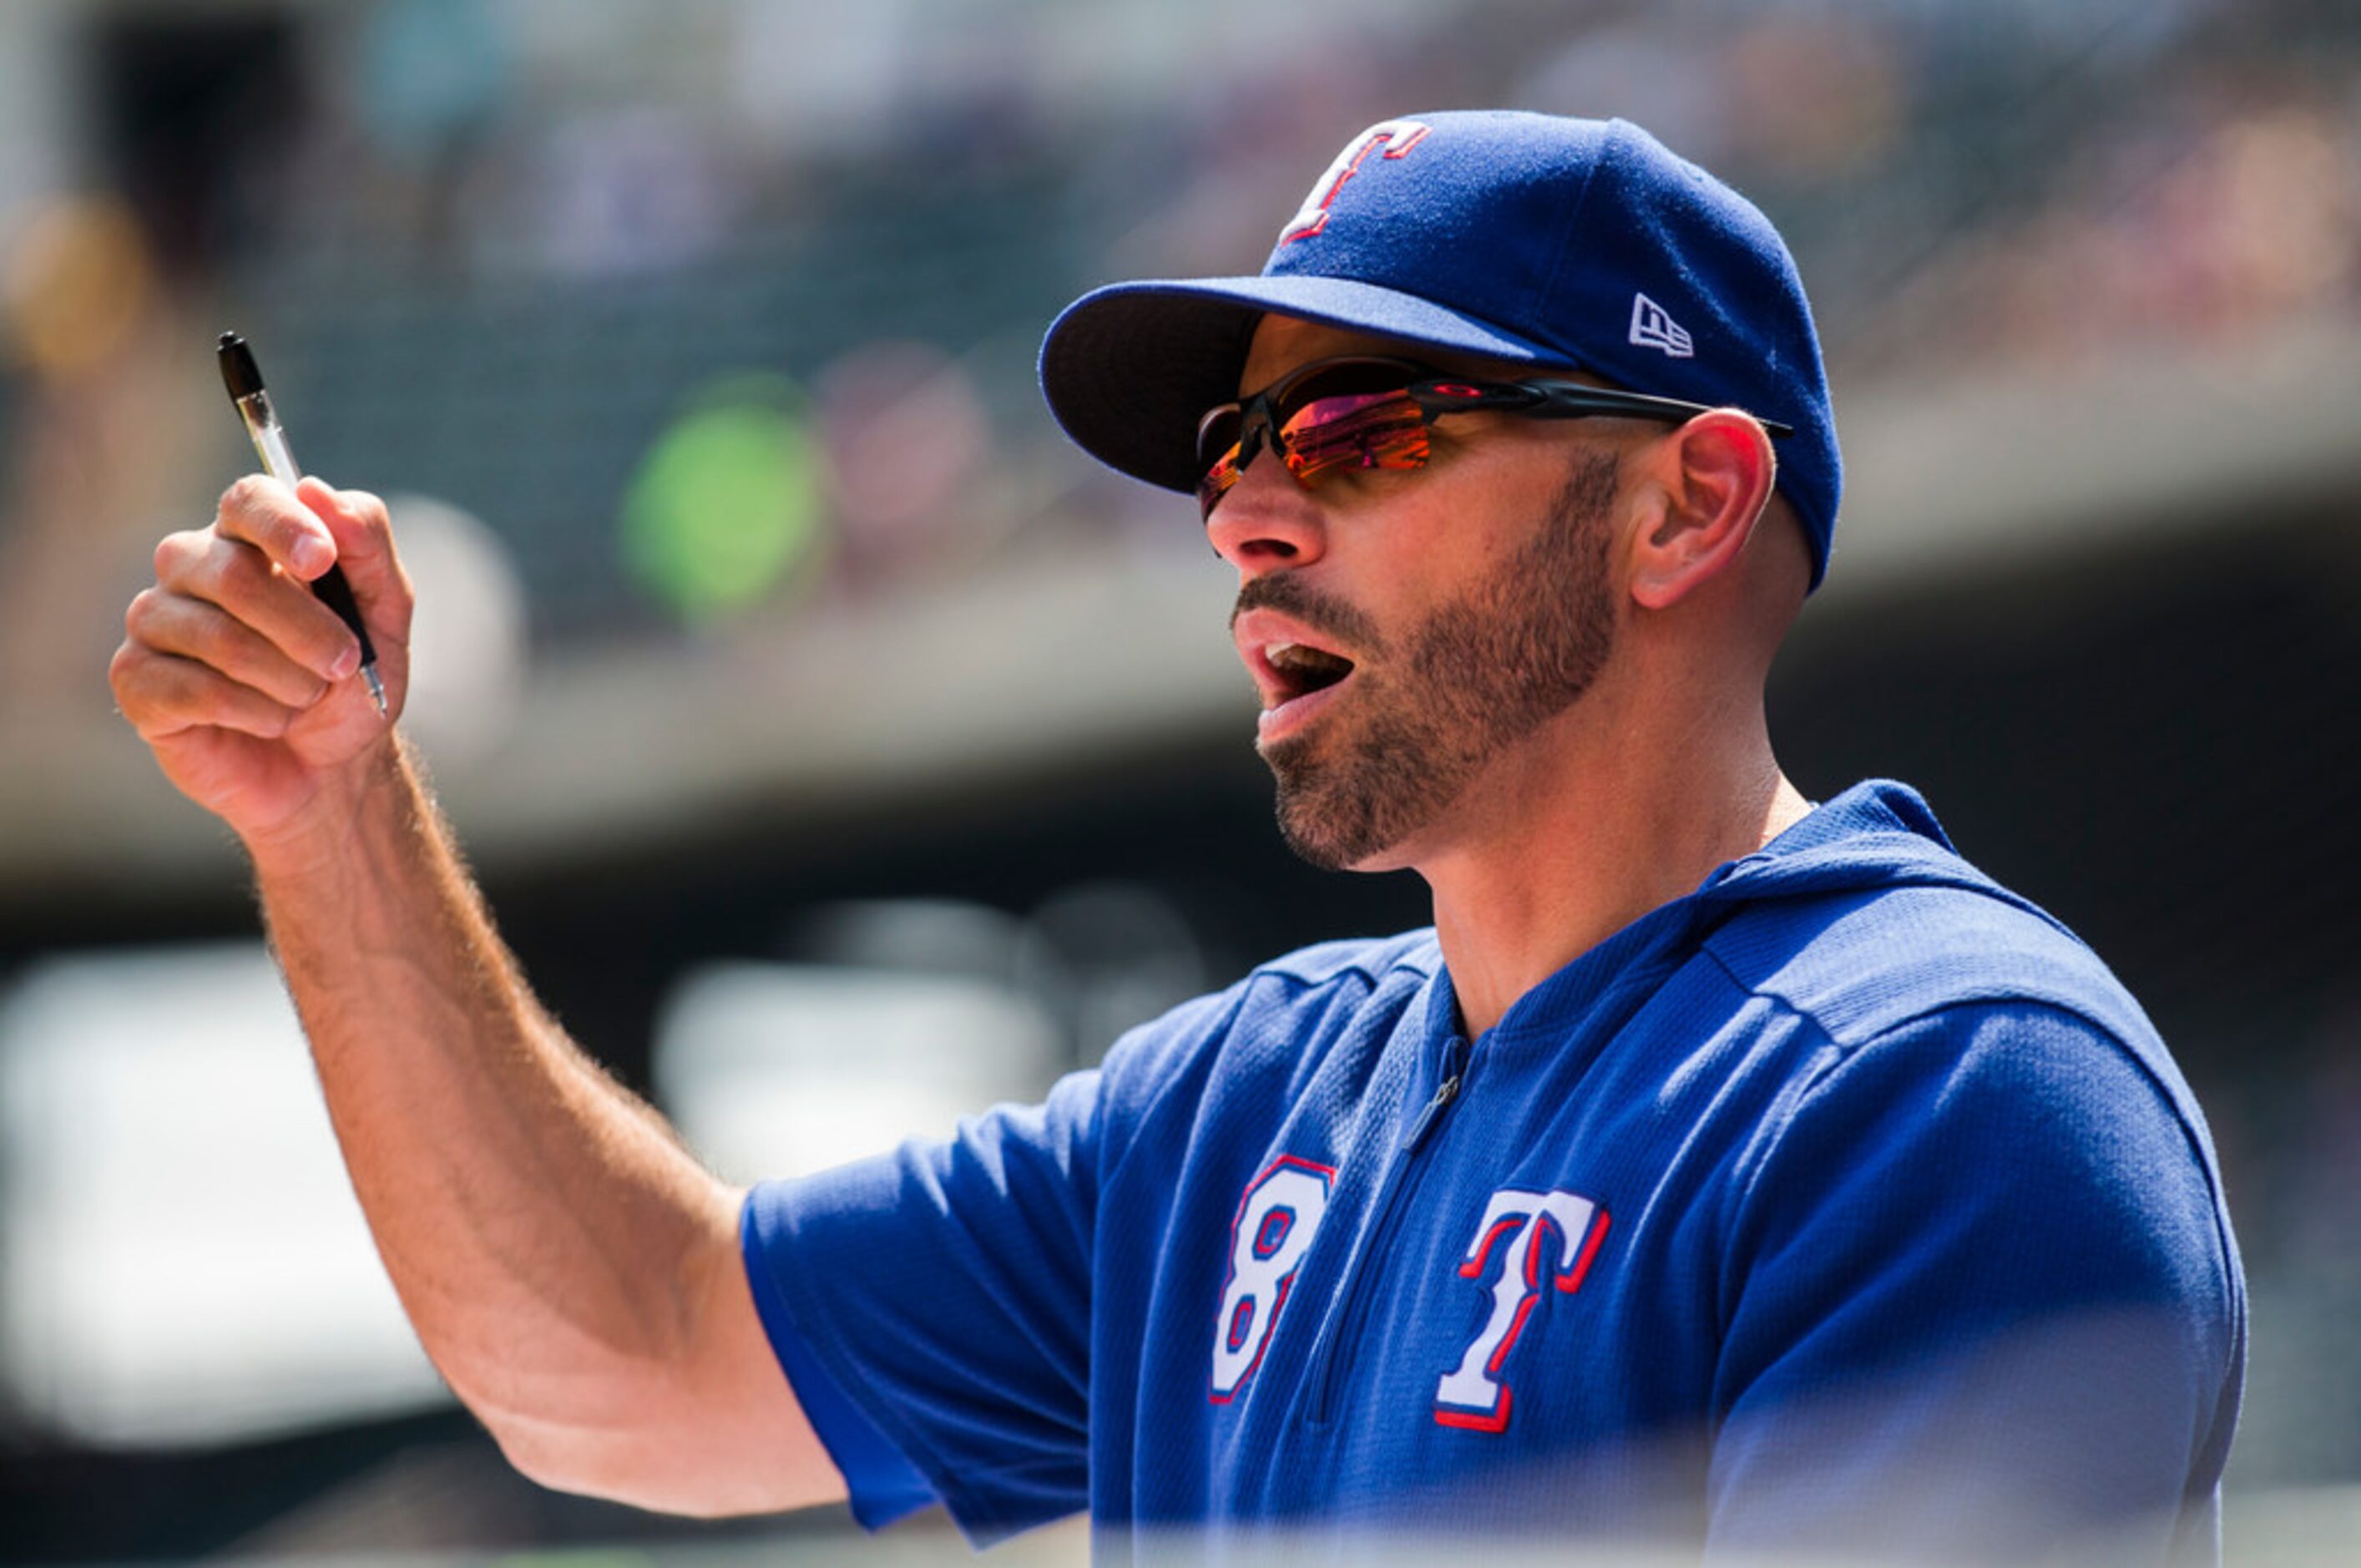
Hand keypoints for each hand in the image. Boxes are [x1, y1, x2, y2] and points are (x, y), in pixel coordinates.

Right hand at [110, 475, 413, 850]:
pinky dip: (254, 712)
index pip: (249, 500)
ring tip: (307, 697)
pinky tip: (270, 721)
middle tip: (344, 664)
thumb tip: (318, 490)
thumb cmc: (351, 680)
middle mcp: (191, 567)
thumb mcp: (385, 615)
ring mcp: (156, 621)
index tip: (322, 562)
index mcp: (249, 538)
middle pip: (233, 575)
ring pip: (216, 637)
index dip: (283, 525)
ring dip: (287, 678)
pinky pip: (192, 689)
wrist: (331, 767)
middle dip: (306, 629)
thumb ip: (366, 547)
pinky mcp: (136, 679)